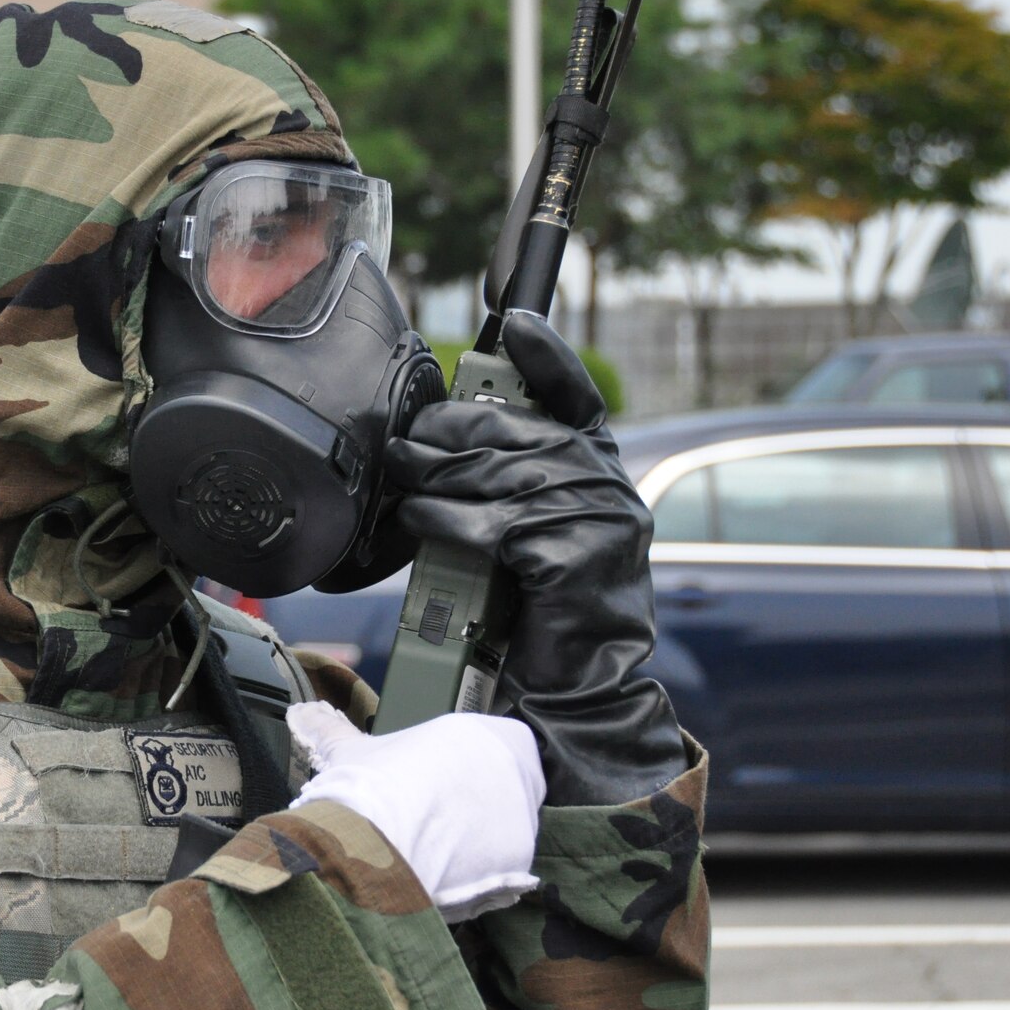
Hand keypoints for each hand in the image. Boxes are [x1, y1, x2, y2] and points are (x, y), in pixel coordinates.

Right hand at [287, 702, 543, 921]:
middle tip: (431, 822)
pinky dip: (484, 877)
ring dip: (478, 842)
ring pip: (506, 830)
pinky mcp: (520, 861)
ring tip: (434, 853)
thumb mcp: (348, 752)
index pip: (492, 746)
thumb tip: (301, 713)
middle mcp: (513, 770)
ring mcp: (521, 817)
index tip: (434, 789)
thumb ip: (330, 729)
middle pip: (503, 789)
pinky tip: (446, 878)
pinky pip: (508, 869)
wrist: (371, 847)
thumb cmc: (367, 789)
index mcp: (482, 733)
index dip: (461, 769)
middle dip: (473, 806)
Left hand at [382, 309, 686, 806]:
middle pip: (513, 427)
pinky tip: (421, 522)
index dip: (546, 354)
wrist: (579, 688)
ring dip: (435, 476)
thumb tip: (449, 439)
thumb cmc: (543, 612)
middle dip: (448, 430)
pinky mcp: (571, 556)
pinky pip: (491, 521)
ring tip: (403, 484)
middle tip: (405, 443)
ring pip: (494, 472)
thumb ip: (513, 482)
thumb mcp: (531, 533)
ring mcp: (595, 519)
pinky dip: (446, 519)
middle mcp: (606, 485)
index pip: (577, 394)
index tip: (513, 321)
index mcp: (602, 469)